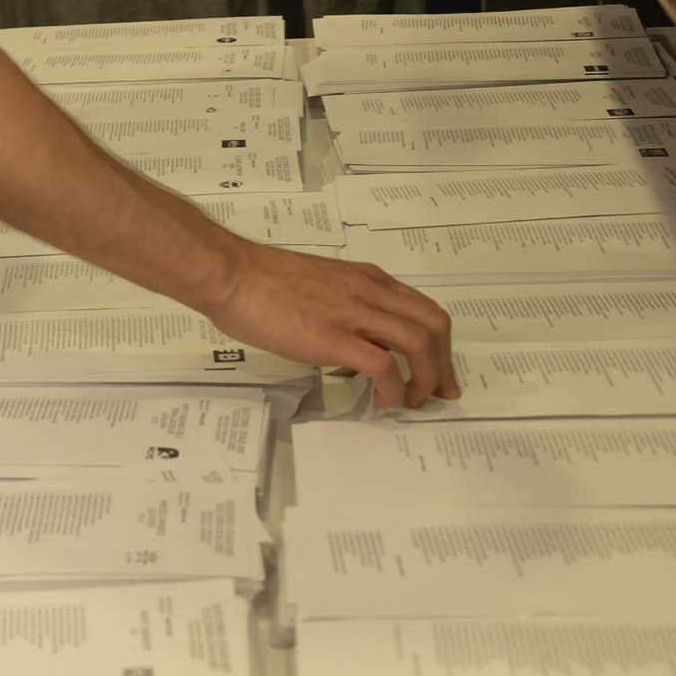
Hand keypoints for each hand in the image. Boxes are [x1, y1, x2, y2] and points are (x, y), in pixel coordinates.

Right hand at [205, 241, 457, 408]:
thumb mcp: (323, 285)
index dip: (440, 345)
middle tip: (436, 393)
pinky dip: (392, 389)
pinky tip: (382, 401)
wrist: (232, 274)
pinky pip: (384, 367)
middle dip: (443, 364)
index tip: (437, 372)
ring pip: (420, 344)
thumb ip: (347, 305)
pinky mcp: (334, 338)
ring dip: (426, 379)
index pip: (424, 309)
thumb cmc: (263, 280)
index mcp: (369, 280)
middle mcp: (371, 292)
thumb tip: (357, 339)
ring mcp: (354, 314)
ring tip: (411, 402)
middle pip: (435, 325)